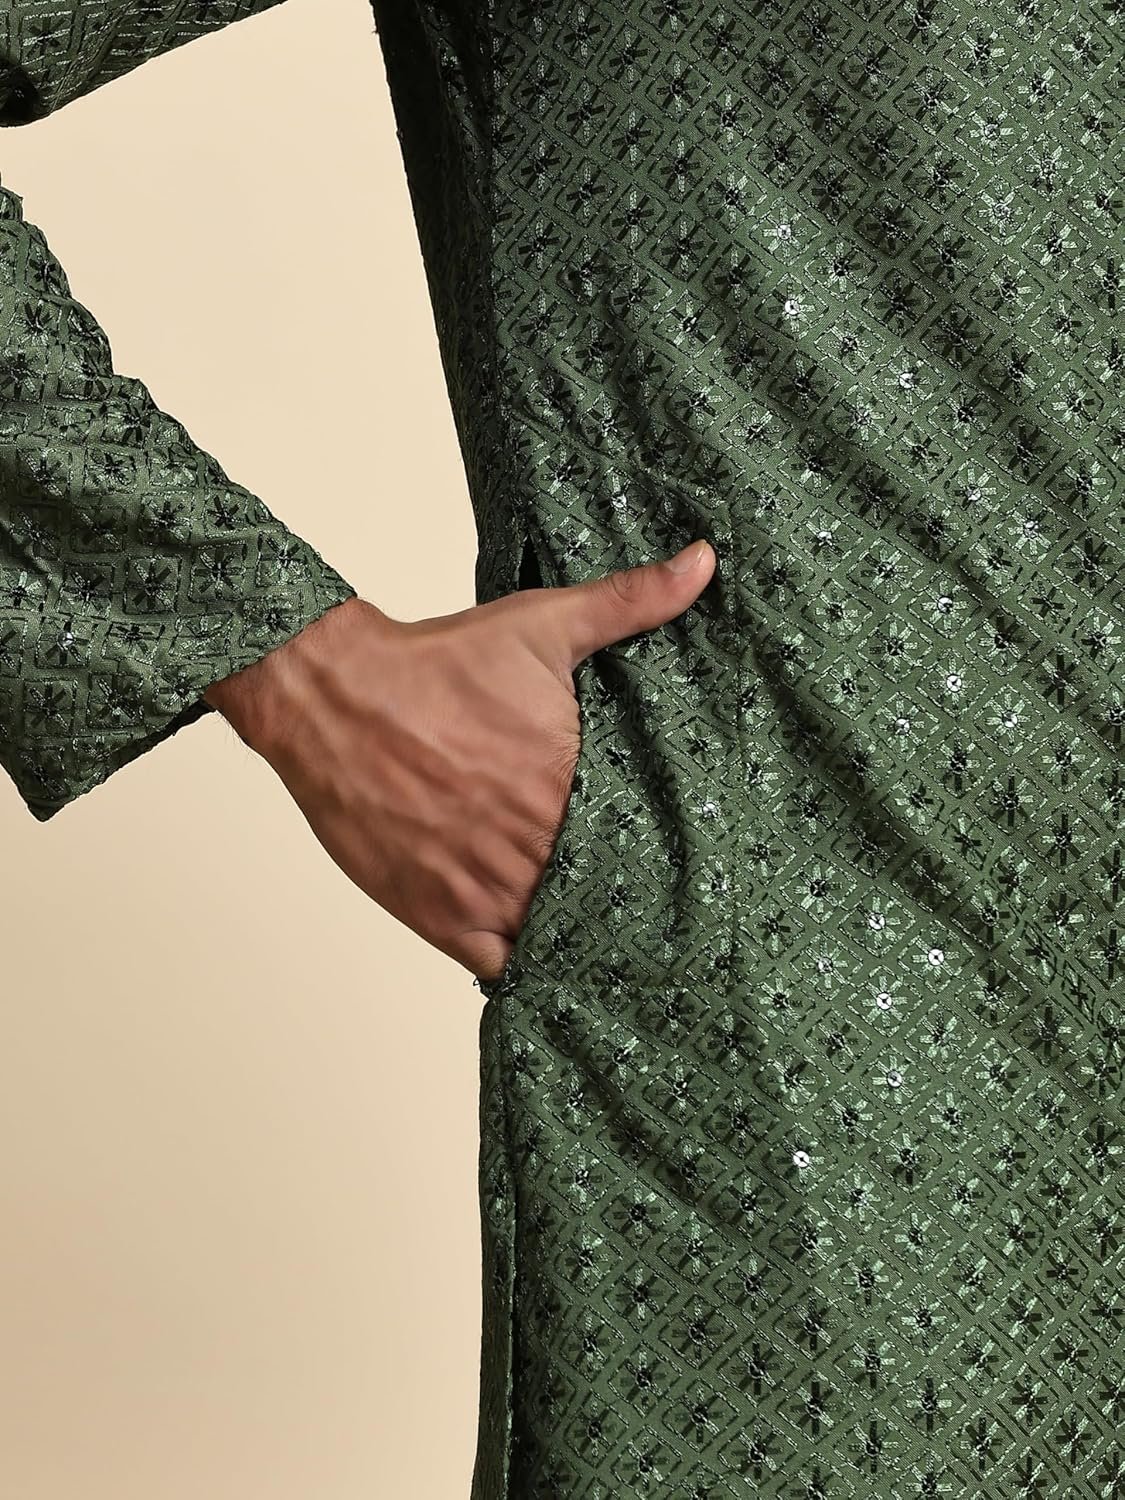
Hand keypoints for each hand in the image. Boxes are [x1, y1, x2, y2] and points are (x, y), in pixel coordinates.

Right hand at [204, 539, 715, 981]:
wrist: (333, 696)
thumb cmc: (435, 663)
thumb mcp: (542, 623)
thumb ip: (629, 601)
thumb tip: (703, 562)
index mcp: (567, 782)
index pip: (641, 840)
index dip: (656, 850)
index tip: (669, 850)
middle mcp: (531, 842)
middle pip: (603, 892)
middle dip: (618, 891)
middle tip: (638, 894)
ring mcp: (484, 886)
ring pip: (556, 933)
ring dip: (575, 928)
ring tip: (597, 924)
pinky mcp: (438, 914)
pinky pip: (499, 964)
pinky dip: (521, 961)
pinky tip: (535, 946)